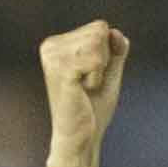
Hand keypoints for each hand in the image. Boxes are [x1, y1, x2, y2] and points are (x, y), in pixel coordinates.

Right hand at [40, 19, 130, 156]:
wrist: (79, 139)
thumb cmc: (91, 109)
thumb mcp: (108, 74)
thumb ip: (115, 51)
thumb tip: (117, 32)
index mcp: (57, 43)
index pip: (100, 27)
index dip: (107, 54)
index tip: (90, 76)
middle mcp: (50, 46)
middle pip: (100, 32)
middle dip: (104, 61)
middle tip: (88, 85)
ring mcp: (53, 56)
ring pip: (99, 44)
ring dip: (100, 71)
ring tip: (84, 88)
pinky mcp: (61, 70)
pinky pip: (96, 59)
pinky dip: (98, 77)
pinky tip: (83, 91)